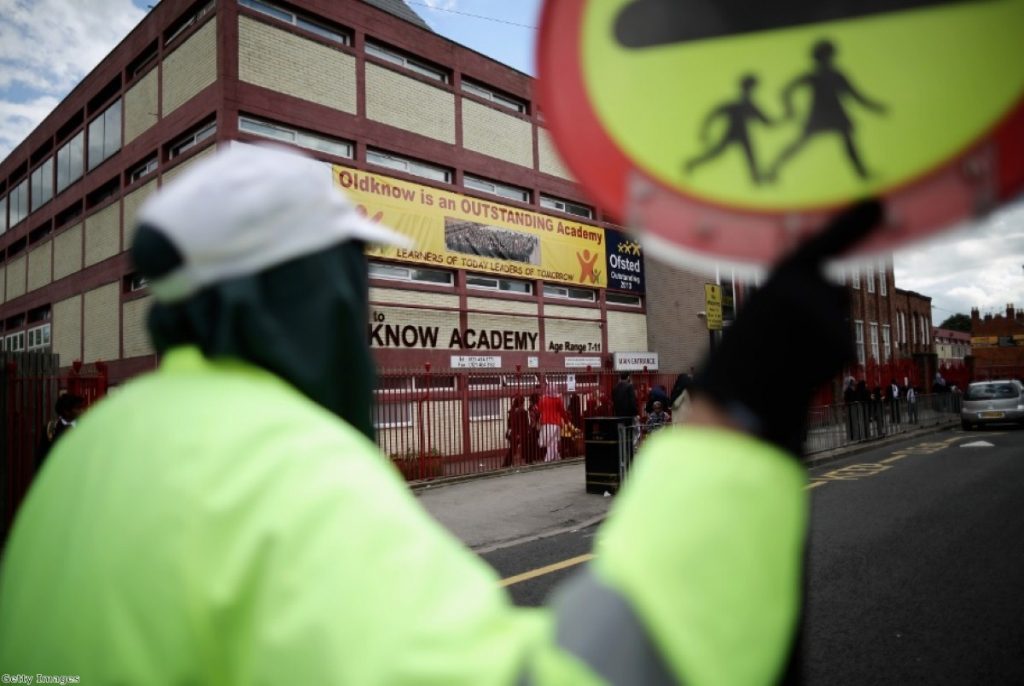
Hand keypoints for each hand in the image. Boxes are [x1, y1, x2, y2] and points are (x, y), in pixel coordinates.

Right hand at [692, 200, 883, 455]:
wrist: (737, 404)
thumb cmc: (737, 364)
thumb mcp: (757, 315)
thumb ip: (788, 299)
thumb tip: (827, 297)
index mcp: (781, 277)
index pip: (823, 241)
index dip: (851, 223)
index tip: (876, 202)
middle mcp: (811, 288)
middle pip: (835, 293)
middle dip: (823, 314)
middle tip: (787, 341)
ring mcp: (832, 315)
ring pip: (841, 322)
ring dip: (825, 338)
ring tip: (789, 359)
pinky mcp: (846, 344)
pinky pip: (845, 349)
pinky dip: (829, 363)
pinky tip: (802, 373)